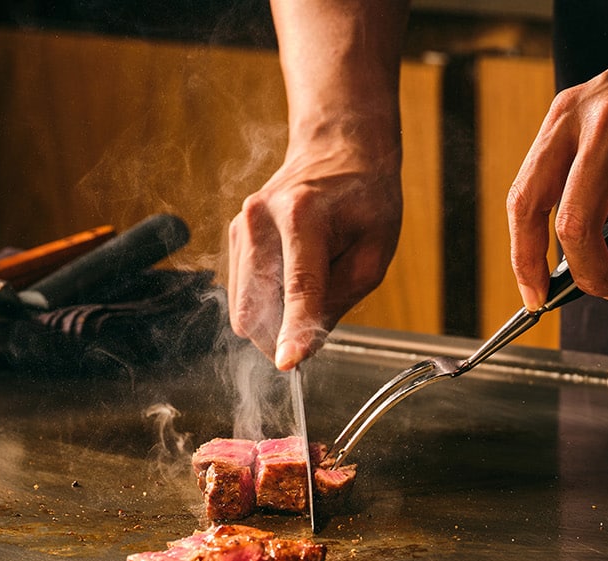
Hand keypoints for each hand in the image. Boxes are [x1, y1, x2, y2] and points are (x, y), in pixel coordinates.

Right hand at [228, 138, 402, 369]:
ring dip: (274, 321)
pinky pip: (242, 294)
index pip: (297, 287)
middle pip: (258, 307)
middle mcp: (261, 219)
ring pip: (244, 308)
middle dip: (282, 337)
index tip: (289, 363)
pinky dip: (266, 304)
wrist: (336, 150)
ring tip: (307, 294)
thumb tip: (303, 342)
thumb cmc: (364, 198)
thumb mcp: (374, 252)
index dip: (294, 330)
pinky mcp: (234, 236)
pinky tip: (290, 282)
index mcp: (302, 215)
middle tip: (314, 329)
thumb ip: (340, 298)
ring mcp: (241, 226)